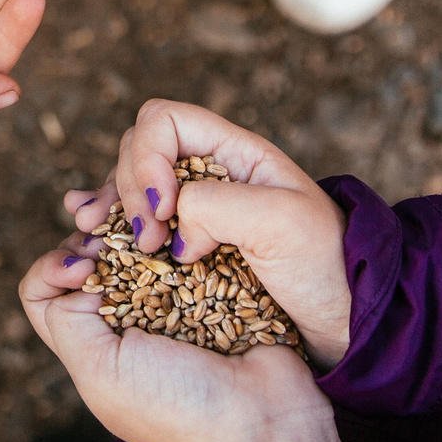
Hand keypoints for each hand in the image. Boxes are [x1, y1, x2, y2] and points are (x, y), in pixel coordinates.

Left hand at [21, 240, 351, 441]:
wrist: (262, 425)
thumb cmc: (175, 409)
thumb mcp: (99, 372)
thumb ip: (65, 319)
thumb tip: (73, 267)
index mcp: (95, 342)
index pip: (47, 290)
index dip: (53, 268)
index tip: (82, 269)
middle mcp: (131, 315)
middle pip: (94, 251)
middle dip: (97, 229)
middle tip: (116, 230)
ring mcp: (176, 295)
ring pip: (142, 237)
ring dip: (141, 222)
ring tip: (153, 224)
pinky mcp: (219, 279)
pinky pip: (194, 238)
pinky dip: (186, 225)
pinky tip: (188, 224)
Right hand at [65, 100, 352, 367]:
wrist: (348, 319)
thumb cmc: (325, 266)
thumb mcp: (281, 223)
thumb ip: (218, 205)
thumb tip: (172, 222)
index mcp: (235, 152)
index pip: (163, 121)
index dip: (147, 160)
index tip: (165, 214)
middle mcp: (211, 172)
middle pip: (138, 149)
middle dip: (128, 189)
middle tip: (147, 243)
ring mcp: (198, 208)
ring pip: (131, 184)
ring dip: (109, 204)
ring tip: (93, 233)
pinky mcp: (188, 244)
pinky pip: (137, 220)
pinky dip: (111, 224)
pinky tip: (93, 236)